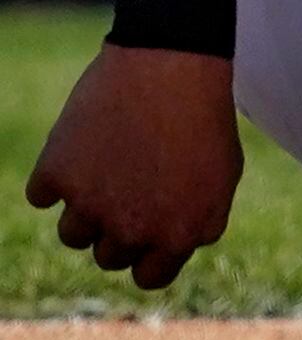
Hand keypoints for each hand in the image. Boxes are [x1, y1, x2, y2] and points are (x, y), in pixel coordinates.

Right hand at [25, 44, 240, 291]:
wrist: (171, 61)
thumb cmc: (204, 115)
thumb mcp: (223, 176)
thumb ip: (197, 221)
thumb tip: (173, 248)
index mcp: (180, 234)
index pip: (150, 278)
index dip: (149, 256)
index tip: (147, 234)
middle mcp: (133, 228)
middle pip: (109, 257)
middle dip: (119, 229)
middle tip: (132, 186)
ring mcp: (90, 204)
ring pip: (72, 235)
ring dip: (85, 209)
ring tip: (109, 167)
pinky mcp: (55, 176)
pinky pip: (42, 197)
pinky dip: (56, 175)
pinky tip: (82, 147)